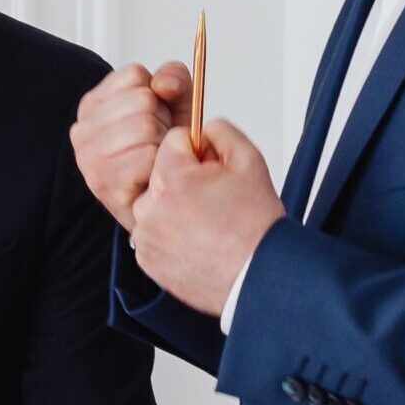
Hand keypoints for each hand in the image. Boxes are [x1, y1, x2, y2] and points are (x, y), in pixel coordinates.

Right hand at [70, 61, 191, 231]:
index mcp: (93, 104)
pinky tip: (153, 176)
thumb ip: (173, 79)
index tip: (154, 117)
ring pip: (146, 126)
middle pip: (143, 100)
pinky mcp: (103, 182)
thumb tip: (164, 85)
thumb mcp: (174, 106)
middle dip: (162, 121)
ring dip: (162, 144)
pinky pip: (147, 156)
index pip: (135, 75)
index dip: (156, 95)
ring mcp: (89, 157)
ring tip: (155, 160)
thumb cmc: (163, 153)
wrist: (161, 206)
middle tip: (157, 144)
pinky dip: (160, 165)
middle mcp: (82, 129)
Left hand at [127, 118, 280, 316]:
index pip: (174, 141)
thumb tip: (202, 129)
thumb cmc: (255, 225)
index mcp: (170, 178)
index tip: (214, 171)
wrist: (258, 276)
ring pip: (155, 203)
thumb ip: (221, 130)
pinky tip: (196, 241)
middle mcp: (149, 207)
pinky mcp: (146, 259)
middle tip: (215, 200)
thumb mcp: (249, 160)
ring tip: (207, 223)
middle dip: (185, 180)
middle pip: (162, 172)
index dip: (200, 153)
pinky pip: (152, 233)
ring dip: (175, 206)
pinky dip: (170, 234)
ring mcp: (146, 236)